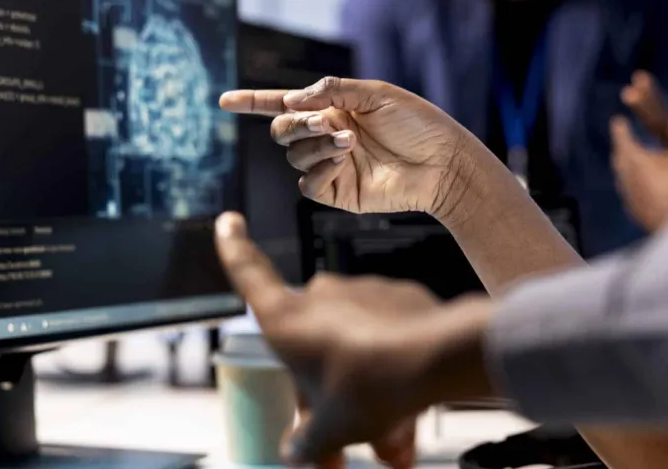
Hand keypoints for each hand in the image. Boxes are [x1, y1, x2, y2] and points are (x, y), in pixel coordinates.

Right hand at [214, 212, 494, 465]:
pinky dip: (392, 369)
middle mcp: (319, 294)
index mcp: (287, 318)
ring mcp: (360, 291)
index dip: (234, 248)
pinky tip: (411, 403)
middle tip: (340, 442)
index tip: (228, 221)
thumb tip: (294, 454)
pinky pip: (385, 336)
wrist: (439, 358)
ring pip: (353, 346)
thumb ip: (307, 441)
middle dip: (324, 394)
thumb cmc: (373, 384)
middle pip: (310, 344)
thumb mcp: (332, 428)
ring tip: (391, 439)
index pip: (248, 273)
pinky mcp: (396, 295)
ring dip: (365, 391)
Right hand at [219, 77, 473, 221]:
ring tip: (350, 142)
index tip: (223, 100)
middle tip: (325, 122)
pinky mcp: (337, 193)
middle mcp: (326, 136)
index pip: (284, 104)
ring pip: (293, 156)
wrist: (443, 163)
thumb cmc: (418, 124)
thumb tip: (292, 100)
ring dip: (315, 144)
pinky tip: (344, 161)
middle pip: (282, 131)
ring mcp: (330, 166)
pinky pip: (307, 183)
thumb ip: (332, 90)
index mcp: (332, 108)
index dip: (252, 101)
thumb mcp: (376, 94)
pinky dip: (319, 168)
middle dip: (295, 124)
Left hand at [610, 111, 667, 232]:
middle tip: (622, 138)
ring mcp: (627, 194)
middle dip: (621, 145)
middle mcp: (625, 175)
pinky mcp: (632, 210)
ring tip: (627, 160)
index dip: (620, 127)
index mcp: (633, 158)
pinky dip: (631, 184)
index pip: (622, 136)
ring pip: (621, 175)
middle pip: (619, 155)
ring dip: (624, 165)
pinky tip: (637, 188)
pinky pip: (628, 192)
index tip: (617, 120)